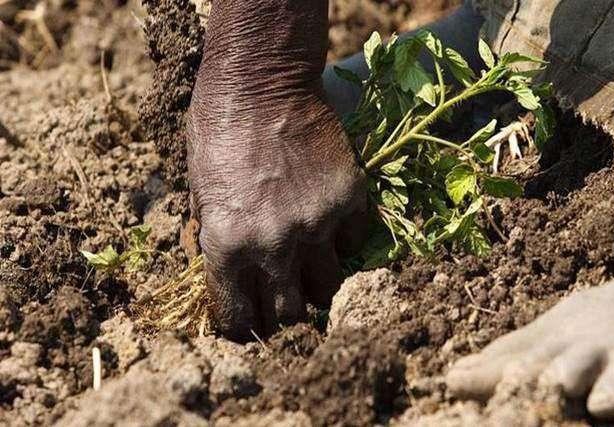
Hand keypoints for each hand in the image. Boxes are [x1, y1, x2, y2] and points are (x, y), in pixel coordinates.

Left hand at [186, 0, 365, 339]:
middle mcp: (275, 245)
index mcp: (227, 246)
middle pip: (290, 314)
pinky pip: (354, 244)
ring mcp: (318, 224)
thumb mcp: (198, 190)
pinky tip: (329, 226)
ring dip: (316, 282)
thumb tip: (219, 274)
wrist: (262, 82)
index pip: (237, 318)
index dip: (240, 325)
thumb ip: (212, 238)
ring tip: (308, 266)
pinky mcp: (349, 200)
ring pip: (328, 287)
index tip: (245, 321)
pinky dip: (342, 243)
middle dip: (281, 313)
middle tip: (280, 298)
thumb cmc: (217, 131)